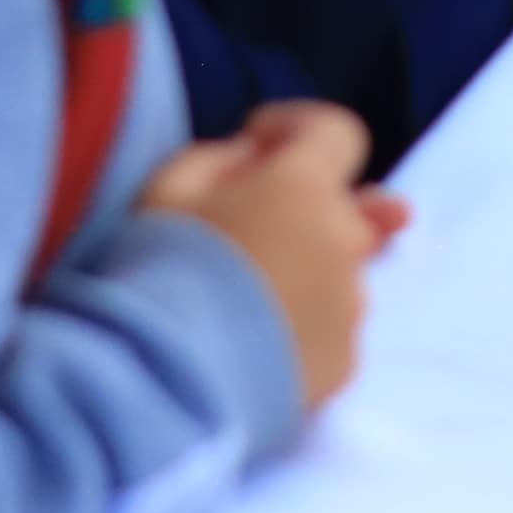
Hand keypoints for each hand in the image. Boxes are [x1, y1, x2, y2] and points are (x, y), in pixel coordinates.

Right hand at [137, 98, 399, 411]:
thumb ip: (224, 155)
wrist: (165, 383)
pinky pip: (333, 328)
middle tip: (255, 225)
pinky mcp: (345, 364)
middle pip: (345, 209)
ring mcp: (351, 308)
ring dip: (309, 268)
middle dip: (307, 206)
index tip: (258, 144)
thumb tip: (259, 154)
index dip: (298, 129)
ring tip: (246, 296)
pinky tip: (258, 340)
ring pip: (341, 272)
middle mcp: (345, 242)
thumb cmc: (161, 272)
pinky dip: (307, 323)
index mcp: (305, 187)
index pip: (337, 133)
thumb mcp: (169, 187)